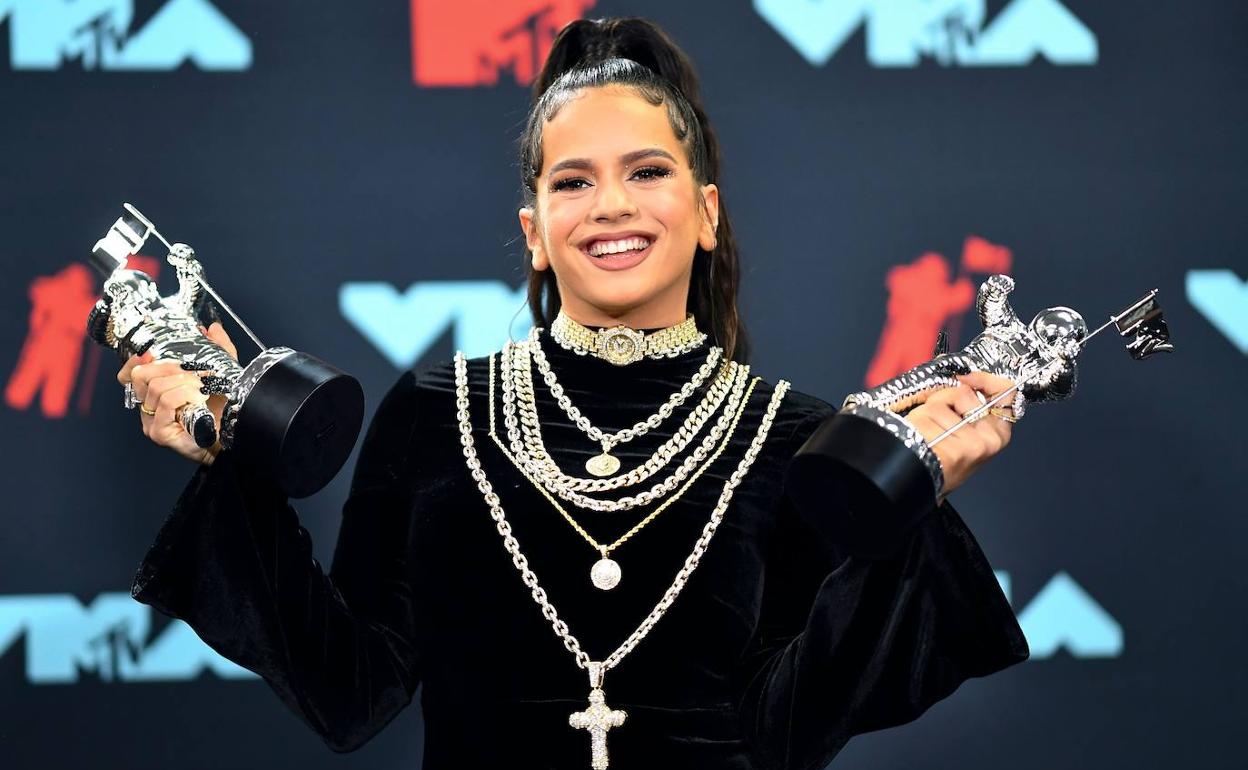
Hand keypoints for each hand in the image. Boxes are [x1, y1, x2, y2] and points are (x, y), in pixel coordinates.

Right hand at [117, 322, 237, 464]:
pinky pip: (165, 402)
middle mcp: (149, 407)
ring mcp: (151, 421)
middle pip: (141, 375)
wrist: (235, 436)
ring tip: (202, 390)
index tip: (151, 351)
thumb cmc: (223, 409)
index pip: (130, 373)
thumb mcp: (222, 372)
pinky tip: (199, 400)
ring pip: (157, 387)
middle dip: (170, 367)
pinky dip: (184, 395)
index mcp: (156, 393)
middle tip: (194, 374)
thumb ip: (217, 348)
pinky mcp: (158, 432)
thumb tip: (213, 328)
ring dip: (184, 383)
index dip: (136, 360)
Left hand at [903, 371, 1015, 498]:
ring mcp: (972, 445)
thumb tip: (961, 378)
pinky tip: (919, 440)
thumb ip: (969, 405)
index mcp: (998, 433)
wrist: (923, 485)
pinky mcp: (950, 449)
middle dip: (942, 400)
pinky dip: (915, 423)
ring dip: (925, 413)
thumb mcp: (964, 430)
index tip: (967, 378)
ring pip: (939, 403)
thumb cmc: (942, 460)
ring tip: (926, 435)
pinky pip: (925, 416)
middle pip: (963, 392)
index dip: (984, 378)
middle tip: (936, 424)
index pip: (1007, 392)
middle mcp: (990, 439)